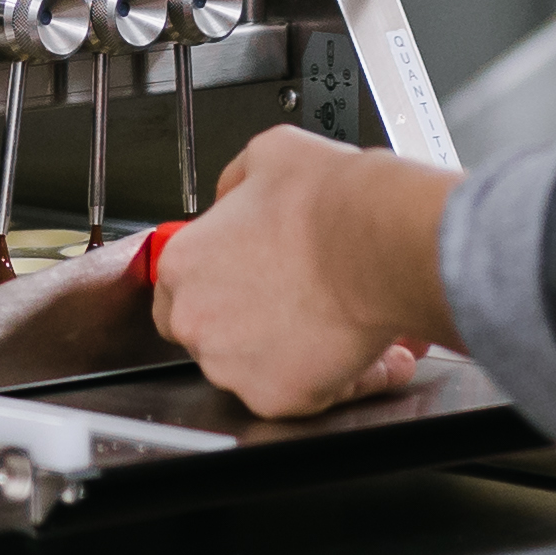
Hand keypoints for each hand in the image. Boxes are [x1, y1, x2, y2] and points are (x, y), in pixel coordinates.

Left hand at [150, 125, 459, 419]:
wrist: (379, 244)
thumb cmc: (330, 202)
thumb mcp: (267, 155)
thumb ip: (237, 185)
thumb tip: (237, 198)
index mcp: (183, 263)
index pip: (176, 290)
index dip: (218, 287)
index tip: (250, 284)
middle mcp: (197, 320)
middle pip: (213, 334)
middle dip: (255, 324)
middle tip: (301, 300)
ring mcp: (233, 366)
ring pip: (260, 368)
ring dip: (296, 351)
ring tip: (341, 322)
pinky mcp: (277, 399)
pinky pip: (305, 396)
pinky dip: (338, 380)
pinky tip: (366, 350)